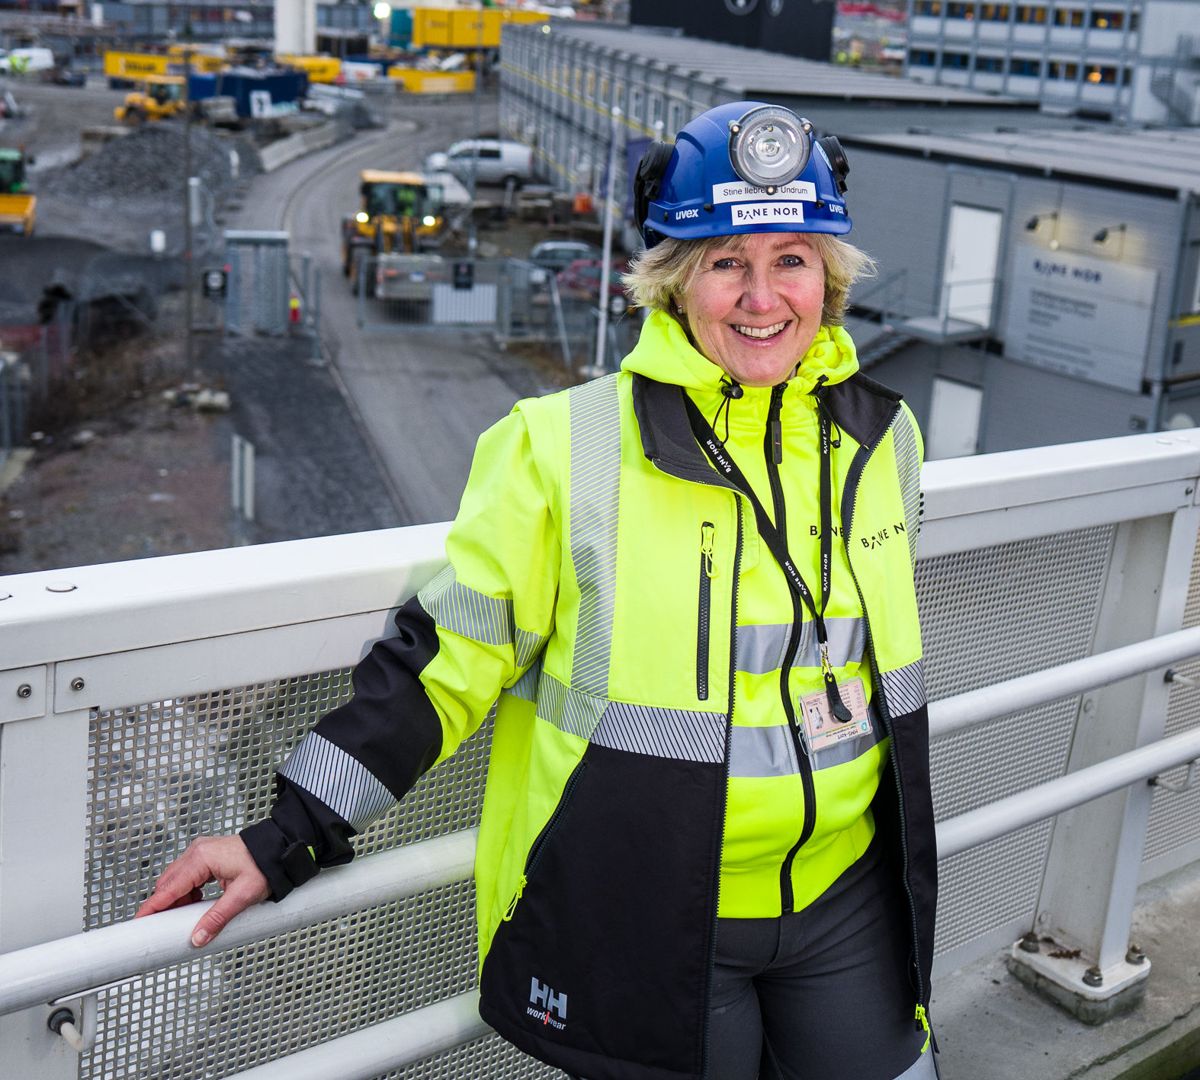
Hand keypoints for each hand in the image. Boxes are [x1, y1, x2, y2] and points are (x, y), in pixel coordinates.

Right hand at [135, 835, 269, 947]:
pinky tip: (196, 903)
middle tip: (164, 927)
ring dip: (177, 899)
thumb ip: (217, 918)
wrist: (281, 847)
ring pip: (176, 880)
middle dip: (165, 906)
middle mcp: (197, 851)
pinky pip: (187, 876)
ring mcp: (201, 852)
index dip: (152, 907)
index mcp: (201, 858)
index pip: (168, 888)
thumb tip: (198, 937)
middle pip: (168, 883)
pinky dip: (187, 892)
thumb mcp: (243, 895)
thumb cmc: (265, 864)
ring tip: (187, 917)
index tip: (138, 922)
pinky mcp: (206, 856)